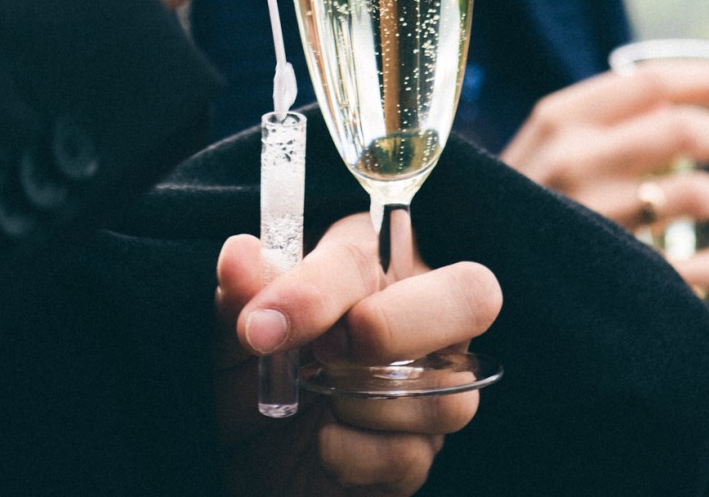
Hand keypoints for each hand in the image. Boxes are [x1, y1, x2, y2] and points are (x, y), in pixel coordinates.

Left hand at [215, 213, 500, 495]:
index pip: (373, 252)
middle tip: (330, 351)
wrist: (237, 456)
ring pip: (450, 390)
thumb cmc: (245, 369)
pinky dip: (354, 453)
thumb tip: (240, 253)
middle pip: (474, 295)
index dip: (317, 288)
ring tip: (316, 399)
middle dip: (397, 324)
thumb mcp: (234, 328)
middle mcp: (416, 318)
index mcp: (372, 263)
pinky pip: (414, 453)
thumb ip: (245, 290)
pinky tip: (321, 444)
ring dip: (363, 400)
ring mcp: (428, 388)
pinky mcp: (418, 453)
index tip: (260, 326)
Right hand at [497, 67, 708, 290]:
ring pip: (695, 193)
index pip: (652, 82)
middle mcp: (574, 160)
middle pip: (683, 130)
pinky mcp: (608, 275)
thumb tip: (677, 97)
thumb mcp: (543, 144)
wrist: (468, 266)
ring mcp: (591, 218)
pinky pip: (693, 265)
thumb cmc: (521, 199)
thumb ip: (600, 117)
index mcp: (559, 119)